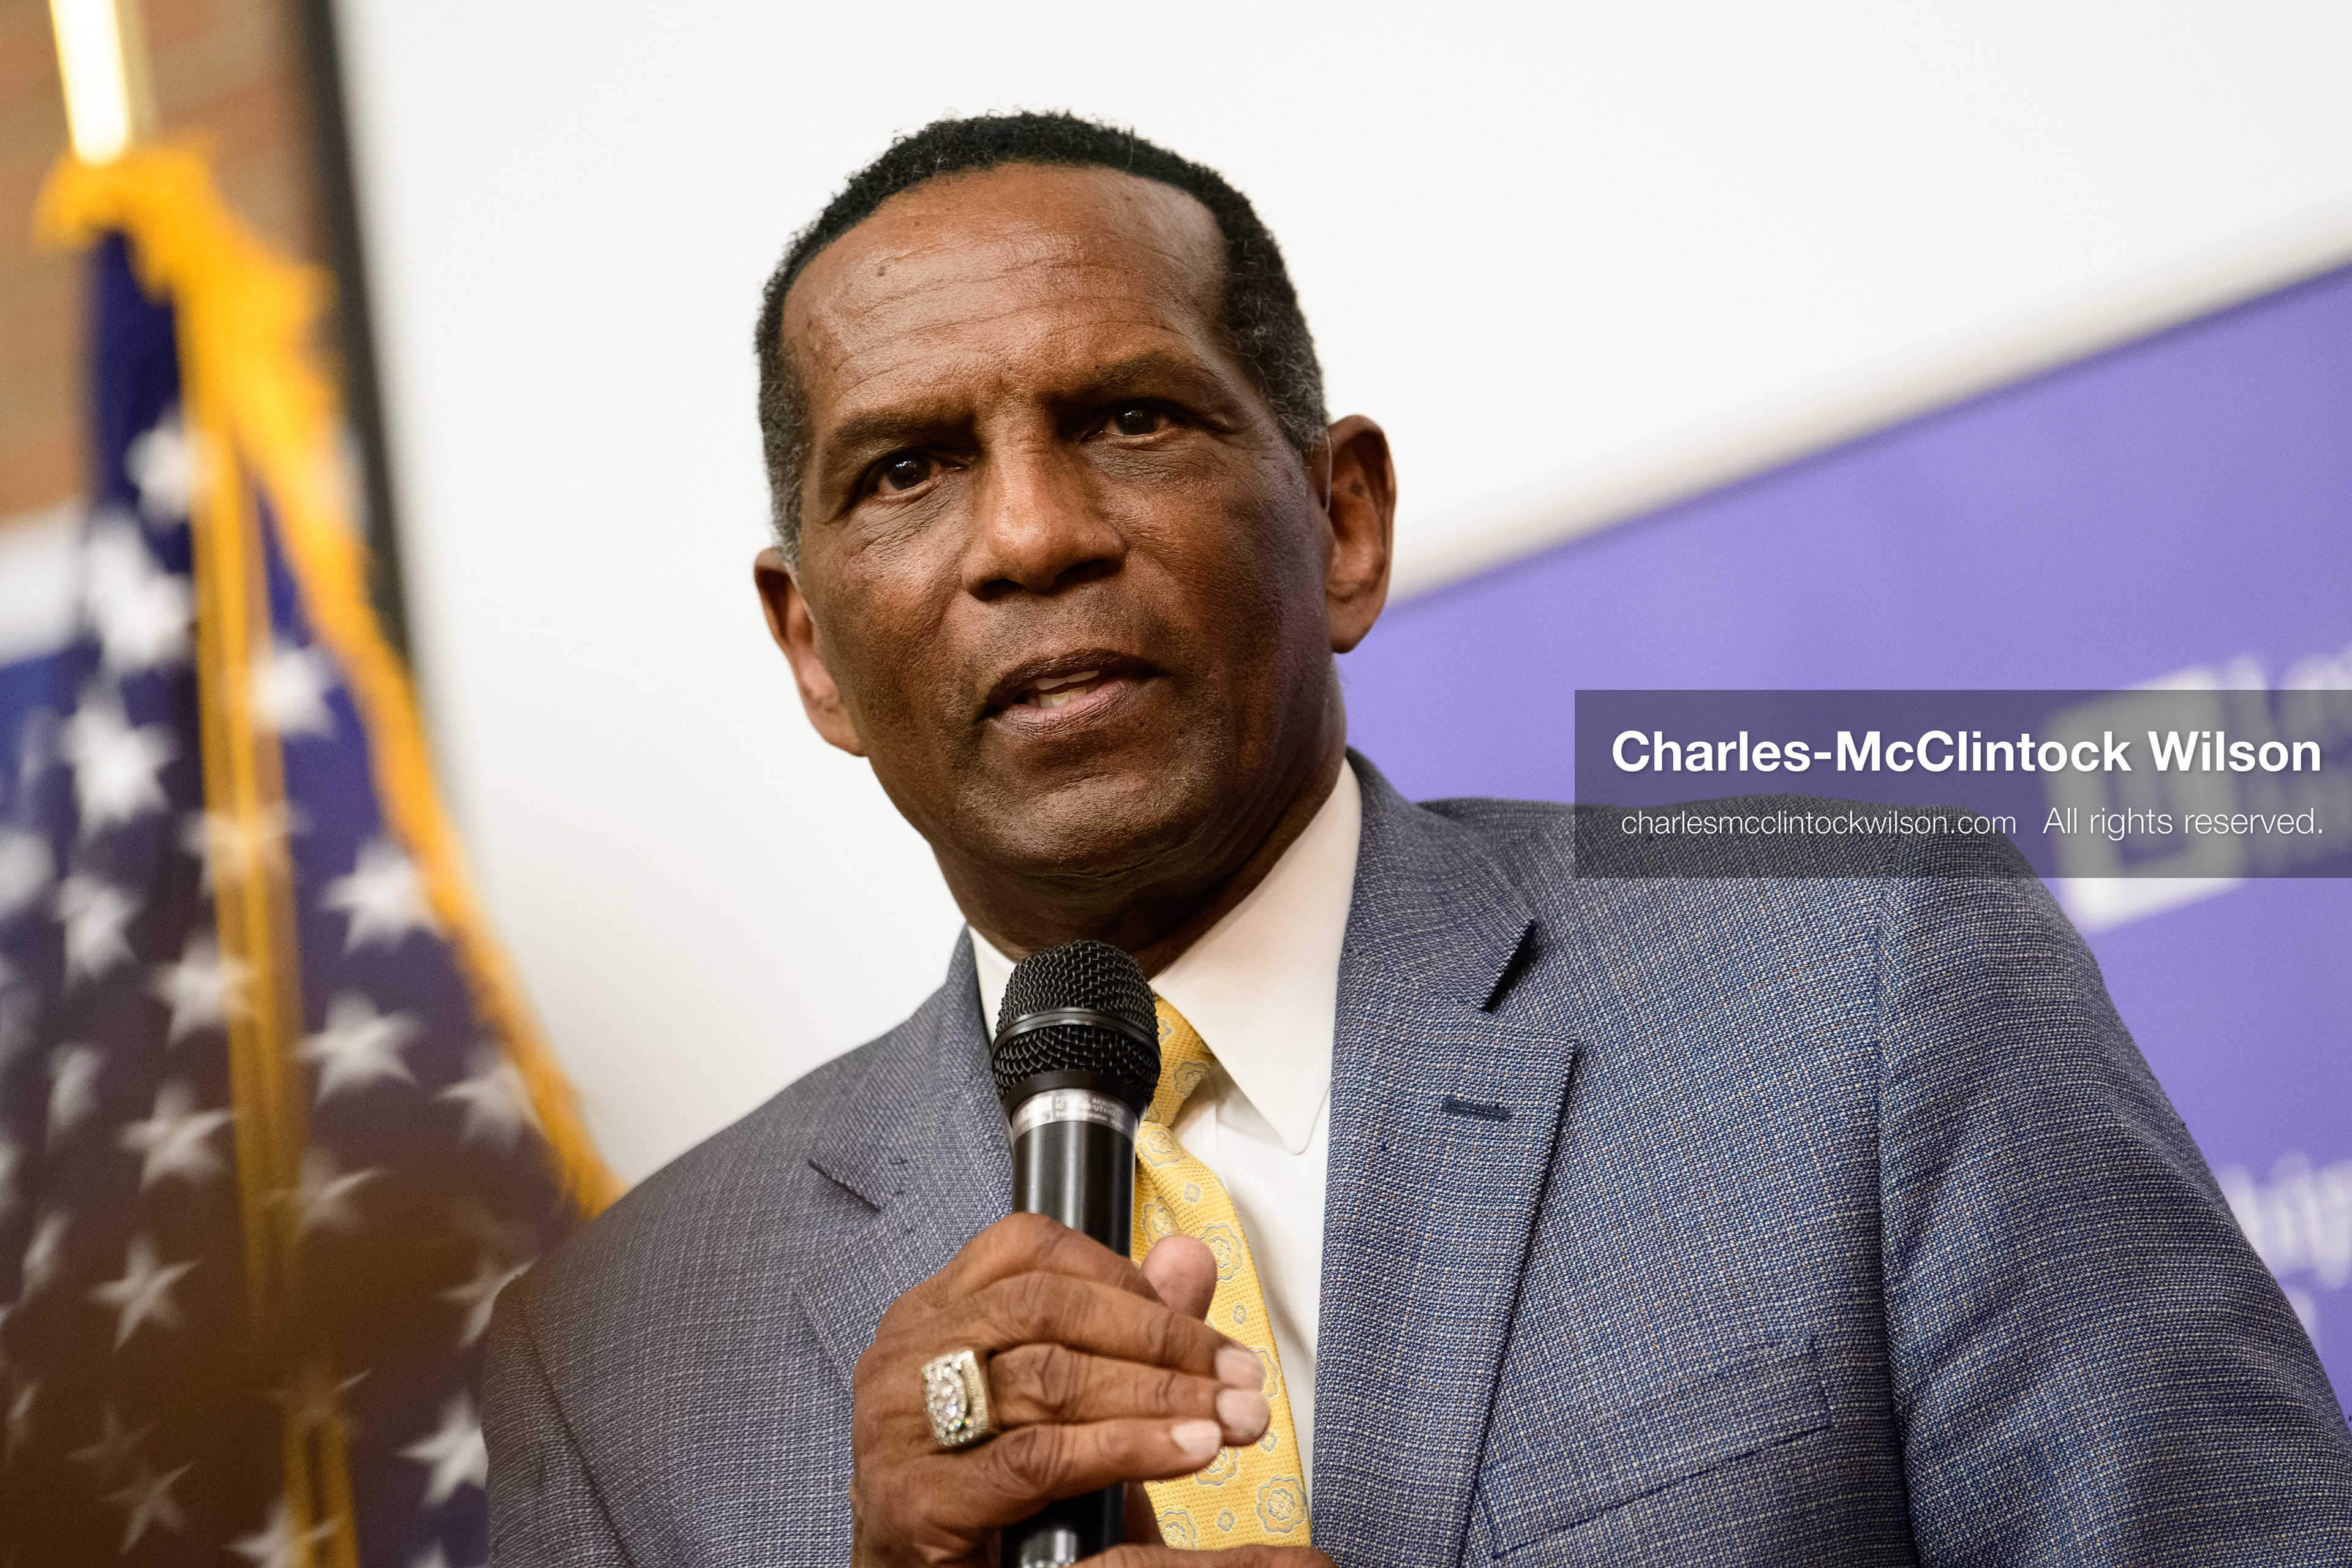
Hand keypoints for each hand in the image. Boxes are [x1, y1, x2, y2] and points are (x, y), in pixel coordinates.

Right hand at [849, 1212, 1272, 1565]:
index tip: (1197, 1324)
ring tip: (1230, 1418)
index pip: (1028, 1249)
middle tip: (1240, 1377)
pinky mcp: (917, 1497)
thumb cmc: (995, 1495)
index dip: (1123, 1275)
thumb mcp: (1069, 1404)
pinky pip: (1039, 1457)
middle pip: (1047, 1307)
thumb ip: (1129, 1328)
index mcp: (932, 1312)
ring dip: (1160, 1395)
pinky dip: (1127, 1449)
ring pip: (1049, 1377)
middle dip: (1161, 1337)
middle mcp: (903, 1354)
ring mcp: (899, 1424)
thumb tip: (1190, 1257)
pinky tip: (1188, 1451)